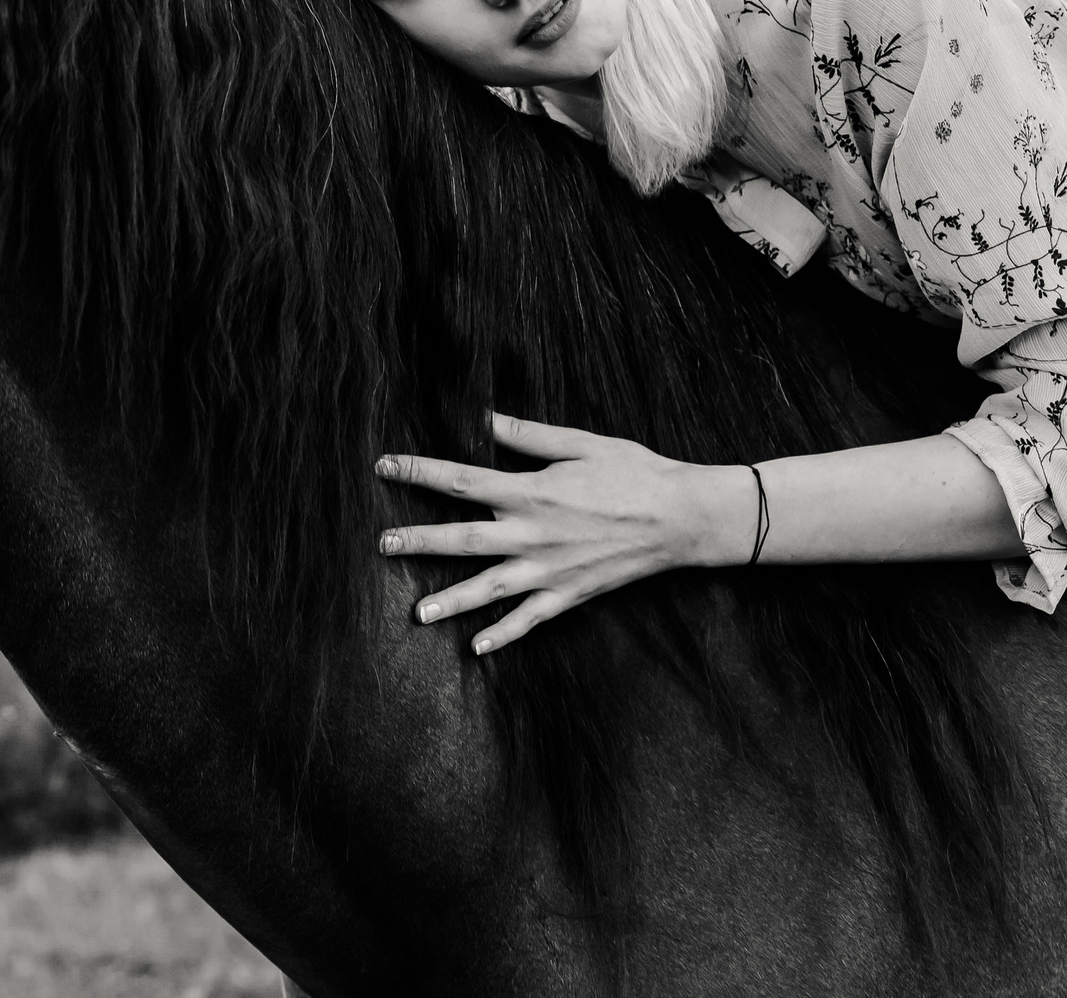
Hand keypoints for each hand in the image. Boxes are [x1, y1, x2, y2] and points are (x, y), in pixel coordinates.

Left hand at [374, 412, 755, 653]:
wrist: (684, 518)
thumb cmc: (636, 472)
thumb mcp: (580, 443)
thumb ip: (527, 435)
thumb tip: (483, 417)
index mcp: (531, 491)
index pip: (460, 481)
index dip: (418, 472)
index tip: (384, 466)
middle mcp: (533, 534)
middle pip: (462, 539)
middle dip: (419, 541)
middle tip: (382, 544)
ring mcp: (550, 570)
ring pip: (489, 589)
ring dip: (451, 600)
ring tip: (417, 614)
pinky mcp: (570, 594)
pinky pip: (530, 620)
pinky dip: (504, 635)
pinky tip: (477, 648)